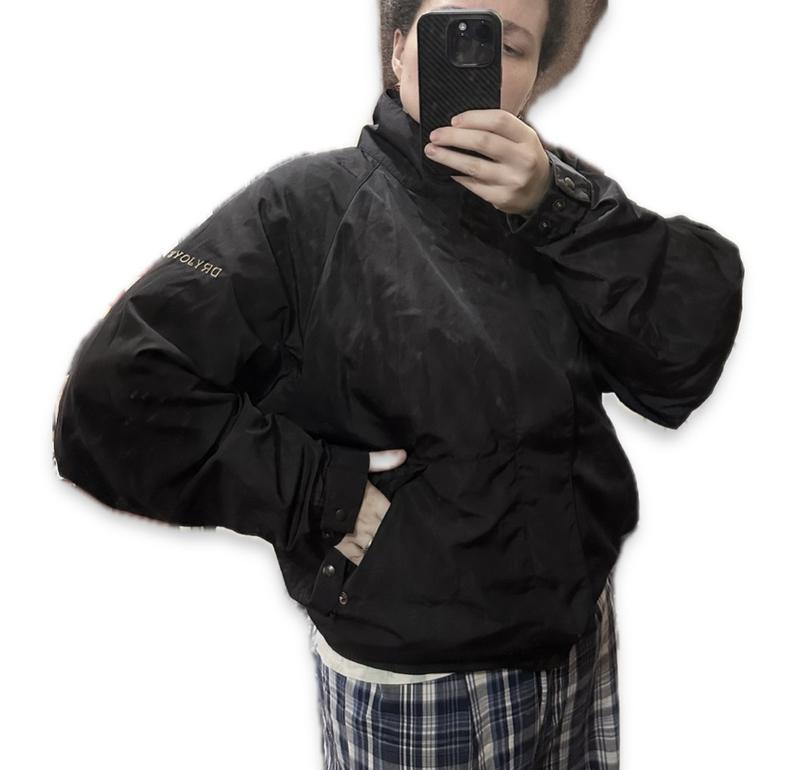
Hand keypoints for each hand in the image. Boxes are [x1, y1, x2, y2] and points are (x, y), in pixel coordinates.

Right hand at [333, 448, 406, 565]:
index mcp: (375, 502)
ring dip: (382, 549)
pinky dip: (366, 561)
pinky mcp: (340, 544)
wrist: (304, 487)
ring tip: (391, 555)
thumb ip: (382, 460)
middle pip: (388, 534)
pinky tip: (372, 563)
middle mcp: (368, 522)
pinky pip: (358, 557)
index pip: (395, 516)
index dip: (404, 520)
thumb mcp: (359, 461)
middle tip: (404, 543)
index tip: (412, 524)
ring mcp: (355, 535)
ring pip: (375, 548)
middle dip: (395, 538)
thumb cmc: (332, 472)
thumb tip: (403, 455)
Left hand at [424, 109, 552, 215]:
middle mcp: (522, 159)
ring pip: (474, 166)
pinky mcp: (503, 198)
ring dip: (448, 157)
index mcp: (527, 138)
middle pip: (483, 142)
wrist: (541, 192)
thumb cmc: (524, 159)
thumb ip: (499, 130)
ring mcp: (513, 181)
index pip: (499, 121)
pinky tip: (448, 170)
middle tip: (435, 135)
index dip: (473, 118)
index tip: (453, 120)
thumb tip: (460, 124)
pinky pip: (474, 185)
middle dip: (454, 137)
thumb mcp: (522, 139)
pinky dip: (458, 176)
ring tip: (432, 151)